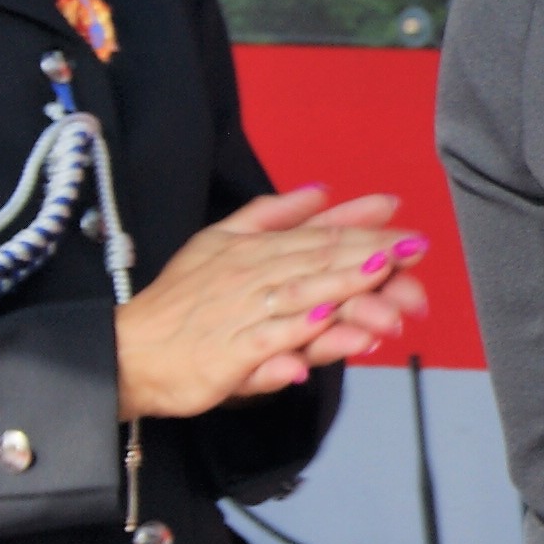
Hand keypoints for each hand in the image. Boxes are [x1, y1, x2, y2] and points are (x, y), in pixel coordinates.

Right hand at [114, 187, 431, 419]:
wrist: (130, 350)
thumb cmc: (181, 300)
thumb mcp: (219, 241)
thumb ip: (271, 215)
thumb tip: (320, 190)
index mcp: (254, 250)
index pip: (318, 237)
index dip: (364, 231)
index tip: (405, 229)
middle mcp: (252, 277)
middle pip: (319, 262)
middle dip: (369, 255)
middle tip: (413, 250)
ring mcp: (243, 314)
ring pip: (303, 296)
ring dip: (346, 288)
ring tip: (384, 278)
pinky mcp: (233, 353)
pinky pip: (274, 342)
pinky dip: (303, 336)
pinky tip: (332, 329)